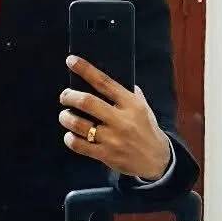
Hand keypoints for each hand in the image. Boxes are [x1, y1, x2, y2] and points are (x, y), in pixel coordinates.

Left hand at [59, 55, 170, 179]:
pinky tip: (70, 135)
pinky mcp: (106, 155)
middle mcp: (121, 120)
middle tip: (64, 96)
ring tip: (65, 116)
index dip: (85, 70)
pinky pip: (80, 145)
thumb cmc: (147, 129)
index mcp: (131, 104)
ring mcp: (113, 138)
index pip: (104, 82)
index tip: (71, 61)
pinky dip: (70, 139)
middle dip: (69, 96)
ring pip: (79, 124)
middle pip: (87, 102)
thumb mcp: (143, 107)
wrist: (157, 159)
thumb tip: (109, 79)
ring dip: (66, 118)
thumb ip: (129, 93)